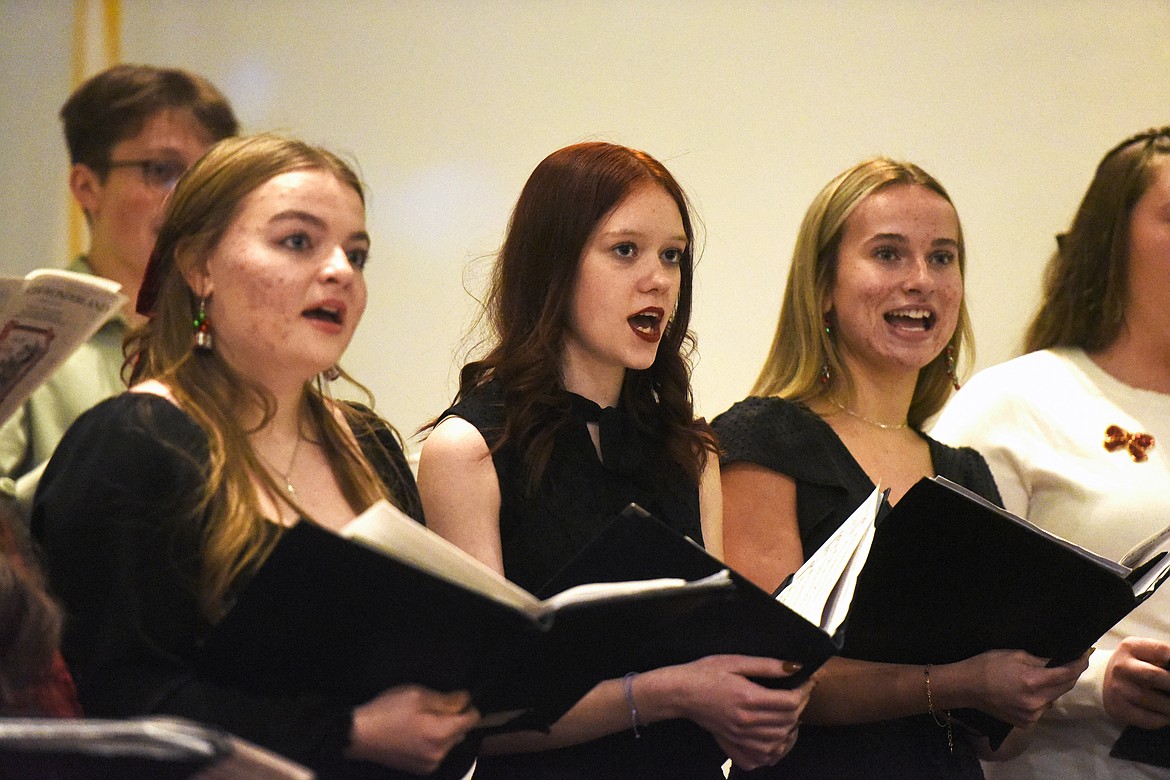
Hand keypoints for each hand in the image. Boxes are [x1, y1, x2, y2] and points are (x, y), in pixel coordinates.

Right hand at [347, 686, 479, 773]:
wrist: (360, 735)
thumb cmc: (388, 710)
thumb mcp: (418, 695)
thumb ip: (447, 700)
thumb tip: (466, 700)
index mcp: (441, 733)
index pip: (471, 721)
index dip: (468, 707)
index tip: (458, 700)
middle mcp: (440, 753)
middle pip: (461, 732)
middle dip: (454, 719)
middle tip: (433, 708)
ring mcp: (430, 764)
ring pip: (449, 743)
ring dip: (444, 732)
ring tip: (422, 721)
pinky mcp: (420, 770)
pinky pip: (438, 753)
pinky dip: (434, 743)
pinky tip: (416, 734)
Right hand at [655, 654, 811, 770]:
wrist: (680, 692)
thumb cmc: (706, 673)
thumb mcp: (735, 661)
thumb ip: (766, 666)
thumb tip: (795, 667)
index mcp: (748, 698)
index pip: (789, 702)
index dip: (804, 691)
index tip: (807, 682)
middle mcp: (746, 721)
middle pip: (787, 722)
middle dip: (800, 708)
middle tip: (800, 694)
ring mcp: (739, 736)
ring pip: (778, 742)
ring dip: (790, 729)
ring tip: (791, 714)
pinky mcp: (732, 744)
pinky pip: (760, 758)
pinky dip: (773, 752)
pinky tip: (774, 738)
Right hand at [955, 649, 1087, 726]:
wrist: (967, 687)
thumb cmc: (988, 665)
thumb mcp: (1015, 655)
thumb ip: (1041, 660)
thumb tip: (1061, 660)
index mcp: (1034, 681)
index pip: (1067, 673)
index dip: (1079, 664)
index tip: (1085, 655)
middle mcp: (1037, 701)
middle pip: (1065, 687)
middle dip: (1068, 674)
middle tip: (1069, 663)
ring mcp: (1033, 715)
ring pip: (1054, 698)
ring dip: (1054, 687)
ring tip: (1043, 677)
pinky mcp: (1027, 722)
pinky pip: (1042, 707)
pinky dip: (1041, 698)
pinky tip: (1029, 691)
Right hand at [1104, 637, 1169, 728]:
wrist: (1103, 680)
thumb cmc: (1134, 666)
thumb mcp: (1142, 652)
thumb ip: (1161, 656)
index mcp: (1130, 648)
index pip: (1161, 651)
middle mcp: (1121, 667)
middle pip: (1155, 676)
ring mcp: (1118, 689)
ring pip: (1156, 702)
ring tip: (1169, 703)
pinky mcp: (1119, 709)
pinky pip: (1150, 720)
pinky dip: (1164, 719)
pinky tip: (1165, 714)